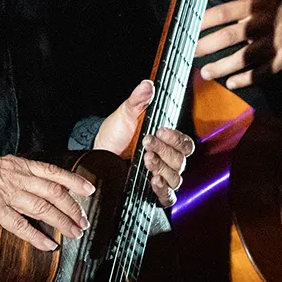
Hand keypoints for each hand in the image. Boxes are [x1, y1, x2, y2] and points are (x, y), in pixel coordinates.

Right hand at [0, 154, 94, 250]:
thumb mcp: (1, 166)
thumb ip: (20, 174)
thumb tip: (37, 185)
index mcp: (19, 165)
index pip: (53, 172)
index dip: (73, 181)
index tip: (89, 190)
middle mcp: (17, 177)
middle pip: (53, 192)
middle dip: (72, 207)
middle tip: (83, 221)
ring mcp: (7, 193)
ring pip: (43, 208)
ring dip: (62, 222)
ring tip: (74, 234)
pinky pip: (21, 225)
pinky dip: (38, 237)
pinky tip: (49, 245)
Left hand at [93, 79, 194, 206]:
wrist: (96, 156)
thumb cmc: (114, 136)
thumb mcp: (124, 115)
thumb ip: (137, 101)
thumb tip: (147, 84)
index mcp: (166, 143)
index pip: (184, 143)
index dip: (175, 137)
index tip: (160, 130)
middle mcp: (167, 161)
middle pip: (181, 160)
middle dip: (164, 150)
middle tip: (147, 142)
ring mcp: (161, 177)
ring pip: (176, 178)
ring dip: (162, 167)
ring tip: (147, 158)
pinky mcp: (153, 192)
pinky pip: (168, 196)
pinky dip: (163, 189)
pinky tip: (154, 180)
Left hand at [195, 0, 281, 88]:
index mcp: (253, 6)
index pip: (224, 12)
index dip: (205, 21)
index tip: (188, 28)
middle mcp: (261, 24)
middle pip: (231, 36)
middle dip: (208, 45)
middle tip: (191, 52)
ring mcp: (274, 42)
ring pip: (245, 57)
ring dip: (224, 66)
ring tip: (206, 72)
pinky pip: (264, 71)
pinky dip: (247, 79)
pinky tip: (231, 83)